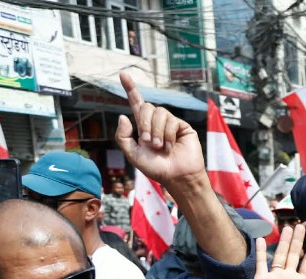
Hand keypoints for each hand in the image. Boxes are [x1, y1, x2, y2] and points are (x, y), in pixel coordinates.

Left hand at [114, 72, 205, 187]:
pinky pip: (171, 121)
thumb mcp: (133, 154)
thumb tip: (123, 116)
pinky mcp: (182, 126)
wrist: (176, 176)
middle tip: (149, 143)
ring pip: (159, 113)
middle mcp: (156, 122)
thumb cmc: (156, 168)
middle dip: (144, 124)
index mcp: (143, 126)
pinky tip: (170, 146)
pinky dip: (168, 135)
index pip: (136, 103)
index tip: (123, 74)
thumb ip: (123, 137)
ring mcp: (170, 123)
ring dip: (156, 132)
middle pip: (146, 106)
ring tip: (160, 147)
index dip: (130, 88)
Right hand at [249, 224, 305, 278]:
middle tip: (302, 226)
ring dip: (284, 241)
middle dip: (299, 240)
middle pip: (295, 254)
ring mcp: (275, 277)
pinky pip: (262, 262)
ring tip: (288, 228)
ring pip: (281, 254)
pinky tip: (262, 239)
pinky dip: (262, 251)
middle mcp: (289, 277)